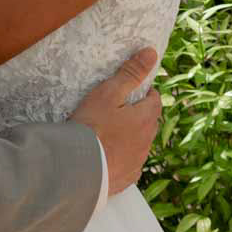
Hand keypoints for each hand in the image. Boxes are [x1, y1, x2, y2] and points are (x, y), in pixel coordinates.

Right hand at [67, 48, 161, 195]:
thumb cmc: (92, 126)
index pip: (155, 100)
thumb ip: (131, 73)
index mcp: (146, 119)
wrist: (76, 168)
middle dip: (139, 114)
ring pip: (140, 145)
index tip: (132, 91)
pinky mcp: (126, 179)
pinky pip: (130, 165)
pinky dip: (122, 158)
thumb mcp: (109, 93)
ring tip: (110, 133)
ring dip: (131, 138)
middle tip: (118, 110)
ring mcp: (137, 162)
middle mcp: (147, 142)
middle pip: (149, 122)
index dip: (145, 93)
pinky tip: (107, 155)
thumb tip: (151, 53)